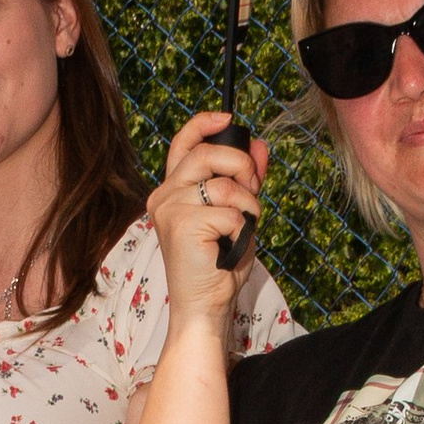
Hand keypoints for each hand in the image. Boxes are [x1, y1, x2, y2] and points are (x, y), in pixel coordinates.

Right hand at [150, 113, 268, 333]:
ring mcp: (170, 209)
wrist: (205, 305)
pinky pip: (230, 211)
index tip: (228, 118)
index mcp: (172, 191)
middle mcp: (164, 196)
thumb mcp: (237, 213)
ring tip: (241, 230)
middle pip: (207, 154)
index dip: (205, 124)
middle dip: (242, 166)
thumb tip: (259, 144)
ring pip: (225, 185)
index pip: (183, 144)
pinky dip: (242, 229)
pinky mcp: (182, 225)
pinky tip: (230, 247)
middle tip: (252, 189)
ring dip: (248, 207)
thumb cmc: (218, 265)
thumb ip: (245, 180)